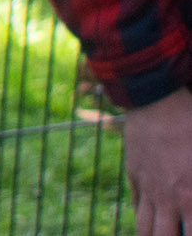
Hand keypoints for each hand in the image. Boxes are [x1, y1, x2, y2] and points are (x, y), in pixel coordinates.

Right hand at [125, 87, 191, 235]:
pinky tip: (152, 215)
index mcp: (190, 197)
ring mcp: (147, 186)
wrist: (155, 98)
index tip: (189, 231)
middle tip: (176, 233)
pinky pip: (136, 204)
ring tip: (161, 233)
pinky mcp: (134, 172)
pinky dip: (144, 215)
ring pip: (144, 228)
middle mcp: (167, 198)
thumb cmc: (190, 123)